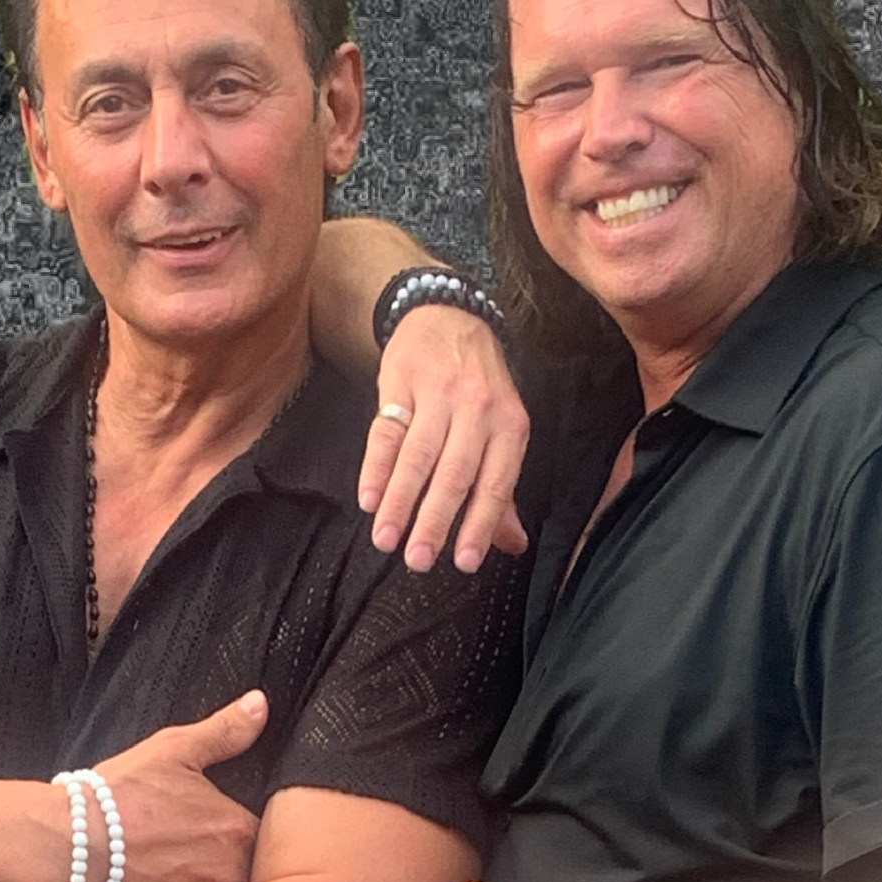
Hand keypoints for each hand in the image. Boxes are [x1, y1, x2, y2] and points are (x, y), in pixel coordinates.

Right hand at [88, 692, 265, 881]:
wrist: (67, 848)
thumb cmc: (119, 797)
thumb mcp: (174, 750)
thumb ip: (225, 730)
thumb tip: (260, 704)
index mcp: (238, 830)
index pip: (268, 832)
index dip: (245, 823)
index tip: (222, 817)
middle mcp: (229, 873)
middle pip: (249, 866)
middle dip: (229, 854)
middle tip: (196, 839)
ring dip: (208, 879)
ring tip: (177, 860)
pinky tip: (161, 881)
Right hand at [362, 305, 529, 574]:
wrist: (448, 317)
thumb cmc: (480, 388)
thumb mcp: (502, 430)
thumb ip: (501, 490)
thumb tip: (513, 545)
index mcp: (509, 426)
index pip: (495, 483)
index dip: (480, 525)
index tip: (464, 563)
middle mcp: (477, 410)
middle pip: (453, 474)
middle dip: (434, 522)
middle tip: (418, 561)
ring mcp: (437, 395)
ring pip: (417, 456)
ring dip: (399, 502)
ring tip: (385, 540)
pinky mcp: (400, 384)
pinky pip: (385, 433)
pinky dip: (375, 468)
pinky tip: (368, 500)